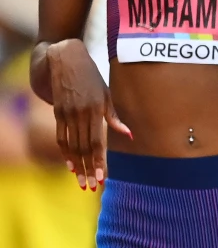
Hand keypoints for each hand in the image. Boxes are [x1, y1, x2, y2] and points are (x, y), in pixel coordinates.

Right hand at [48, 39, 130, 190]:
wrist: (65, 60)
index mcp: (95, 110)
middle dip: (88, 169)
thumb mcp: (106, 94)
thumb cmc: (91, 77)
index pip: (97, 142)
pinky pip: (61, 137)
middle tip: (91, 187)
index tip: (102, 178)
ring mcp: (66, 114)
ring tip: (82, 182)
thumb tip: (129, 136)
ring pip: (72, 146)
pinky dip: (66, 153)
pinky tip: (71, 166)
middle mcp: (79, 114)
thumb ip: (114, 117)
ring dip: (77, 166)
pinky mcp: (58, 113)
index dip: (99, 161)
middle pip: (84, 148)